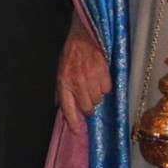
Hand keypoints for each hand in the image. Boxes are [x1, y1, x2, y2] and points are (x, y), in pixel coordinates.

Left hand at [56, 18, 111, 132]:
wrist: (84, 36)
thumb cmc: (71, 54)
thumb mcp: (60, 72)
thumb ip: (61, 90)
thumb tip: (60, 107)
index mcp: (64, 83)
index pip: (67, 109)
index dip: (73, 122)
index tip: (77, 131)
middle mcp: (77, 83)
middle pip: (88, 108)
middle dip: (88, 106)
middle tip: (87, 97)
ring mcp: (91, 79)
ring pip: (99, 100)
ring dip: (96, 95)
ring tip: (93, 83)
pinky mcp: (103, 74)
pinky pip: (107, 89)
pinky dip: (105, 86)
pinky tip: (100, 77)